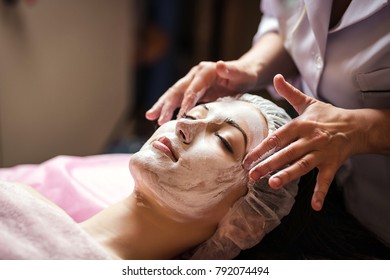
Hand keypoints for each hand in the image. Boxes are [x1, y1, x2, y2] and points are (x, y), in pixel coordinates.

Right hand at [145, 60, 257, 124]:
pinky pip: (178, 100)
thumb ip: (231, 70)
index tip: (181, 116)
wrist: (243, 74)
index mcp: (205, 71)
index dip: (186, 102)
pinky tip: (160, 117)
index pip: (192, 89)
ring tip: (150, 116)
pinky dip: (169, 108)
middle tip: (156, 118)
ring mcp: (192, 82)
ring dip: (162, 106)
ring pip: (174, 94)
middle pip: (177, 90)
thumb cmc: (244, 75)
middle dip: (166, 104)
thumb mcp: (242, 73)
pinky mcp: (192, 90)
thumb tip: (219, 64)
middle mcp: (195, 75)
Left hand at [243, 74, 361, 210]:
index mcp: (301, 125)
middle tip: (252, 175)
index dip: (261, 149)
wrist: (356, 125)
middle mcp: (310, 139)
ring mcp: (322, 152)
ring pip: (302, 165)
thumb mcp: (308, 103)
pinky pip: (326, 180)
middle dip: (268, 164)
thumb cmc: (328, 115)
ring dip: (288, 175)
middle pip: (286, 153)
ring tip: (273, 184)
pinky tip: (314, 206)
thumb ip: (289, 93)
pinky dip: (320, 193)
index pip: (277, 137)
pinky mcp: (332, 164)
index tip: (246, 159)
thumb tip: (276, 77)